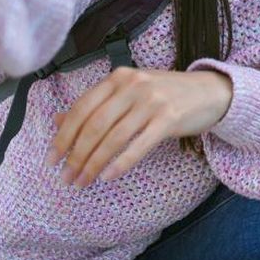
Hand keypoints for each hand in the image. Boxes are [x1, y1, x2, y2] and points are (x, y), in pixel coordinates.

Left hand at [48, 68, 233, 185]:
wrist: (208, 91)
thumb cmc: (163, 94)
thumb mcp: (128, 92)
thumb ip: (95, 105)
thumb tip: (58, 122)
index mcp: (118, 77)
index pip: (82, 108)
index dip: (63, 136)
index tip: (51, 159)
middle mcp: (132, 86)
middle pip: (94, 125)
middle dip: (76, 155)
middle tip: (66, 177)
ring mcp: (151, 101)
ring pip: (113, 138)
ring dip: (93, 164)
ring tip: (82, 181)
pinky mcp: (168, 118)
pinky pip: (138, 146)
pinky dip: (120, 164)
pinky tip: (107, 177)